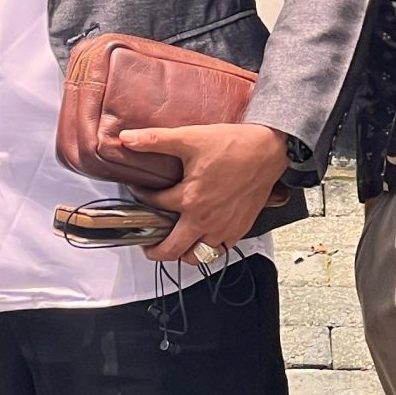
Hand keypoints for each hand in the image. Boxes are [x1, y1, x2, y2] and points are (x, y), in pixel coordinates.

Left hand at [118, 122, 293, 265]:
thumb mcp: (190, 138)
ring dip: (181, 253)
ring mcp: (223, 228)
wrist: (268, 150)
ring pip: (196, 256)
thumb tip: (127, 138)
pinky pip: (218, 252)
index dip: (141, 196)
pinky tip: (201, 238)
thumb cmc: (235, 145)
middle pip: (171, 250)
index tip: (138, 191)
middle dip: (153, 250)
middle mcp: (205, 220)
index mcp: (190, 199)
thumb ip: (155, 140)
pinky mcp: (239, 230)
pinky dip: (206, 250)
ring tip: (173, 242)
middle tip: (147, 243)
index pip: (154, 205)